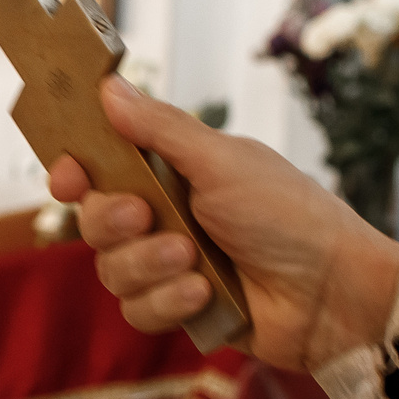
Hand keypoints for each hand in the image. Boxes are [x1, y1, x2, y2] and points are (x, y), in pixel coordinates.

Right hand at [46, 76, 398, 371]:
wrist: (331, 291)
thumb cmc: (288, 214)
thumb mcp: (222, 161)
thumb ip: (160, 129)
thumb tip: (109, 88)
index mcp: (171, 172)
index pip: (100, 168)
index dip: (74, 173)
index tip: (68, 179)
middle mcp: (163, 217)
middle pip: (93, 221)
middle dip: (112, 223)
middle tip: (145, 218)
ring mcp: (168, 266)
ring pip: (111, 271)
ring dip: (148, 266)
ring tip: (193, 262)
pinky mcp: (178, 309)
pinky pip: (137, 310)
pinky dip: (167, 302)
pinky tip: (203, 294)